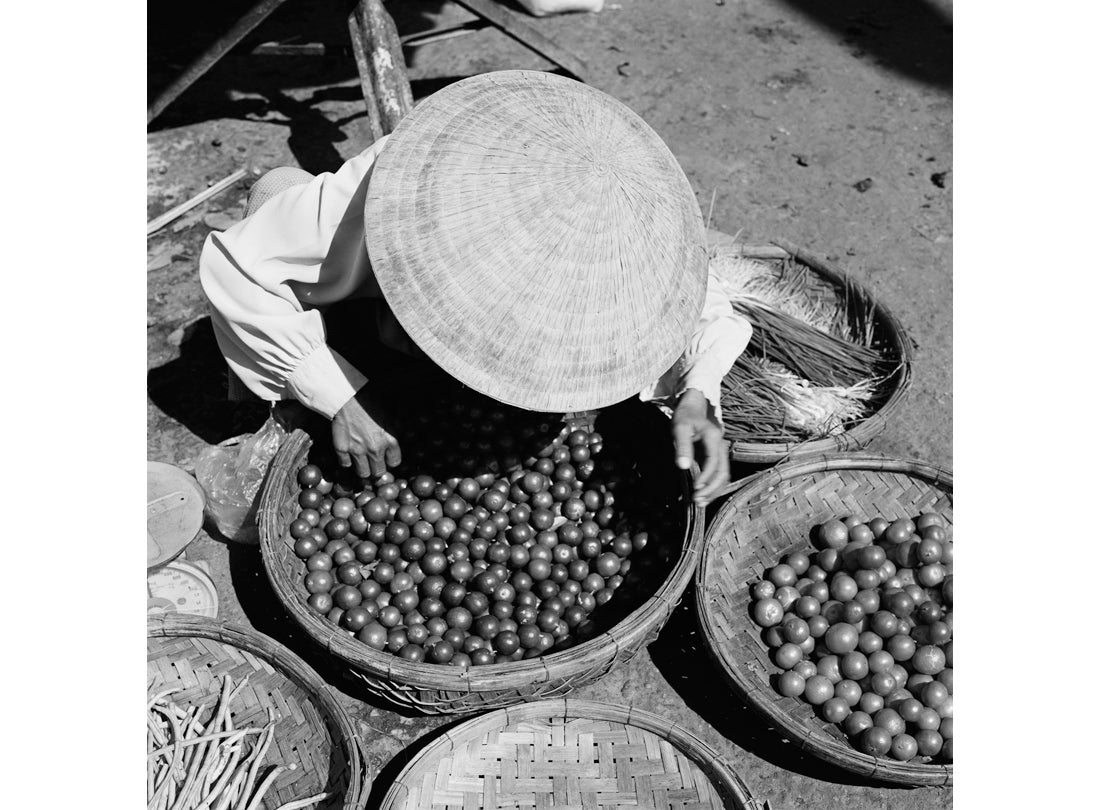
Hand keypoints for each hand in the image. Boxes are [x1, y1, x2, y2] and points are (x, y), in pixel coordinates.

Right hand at [331, 386, 401, 477]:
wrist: (347, 396)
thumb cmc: (370, 402)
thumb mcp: (389, 415)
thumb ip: (392, 432)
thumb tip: (393, 445)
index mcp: (390, 440)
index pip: (394, 463)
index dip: (389, 461)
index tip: (385, 458)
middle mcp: (375, 448)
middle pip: (379, 472)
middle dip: (376, 468)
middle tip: (372, 463)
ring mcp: (358, 450)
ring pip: (363, 473)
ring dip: (362, 469)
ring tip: (361, 462)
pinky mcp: (342, 449)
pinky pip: (345, 465)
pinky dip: (346, 461)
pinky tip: (348, 453)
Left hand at [671, 388, 729, 505]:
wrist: (693, 409)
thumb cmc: (685, 417)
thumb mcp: (679, 428)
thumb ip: (682, 446)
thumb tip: (682, 466)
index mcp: (713, 437)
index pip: (713, 461)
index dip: (706, 476)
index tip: (695, 488)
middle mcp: (720, 446)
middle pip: (723, 472)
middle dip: (712, 488)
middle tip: (697, 501)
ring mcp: (720, 453)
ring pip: (723, 475)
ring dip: (714, 490)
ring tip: (700, 503)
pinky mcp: (715, 458)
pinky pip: (718, 475)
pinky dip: (712, 486)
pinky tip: (702, 495)